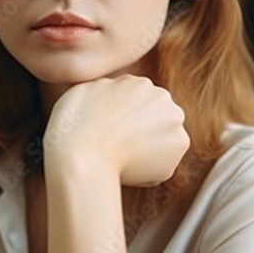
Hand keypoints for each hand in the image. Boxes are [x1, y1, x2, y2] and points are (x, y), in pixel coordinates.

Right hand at [42, 75, 189, 187]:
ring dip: (148, 149)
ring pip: (162, 140)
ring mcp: (174, 122)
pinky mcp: (178, 148)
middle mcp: (163, 98)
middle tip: (118, 146)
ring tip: (122, 158)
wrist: (81, 154)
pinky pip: (164, 162)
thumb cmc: (75, 125)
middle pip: (156, 118)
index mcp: (140, 83)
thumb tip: (114, 94)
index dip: (124, 122)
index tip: (112, 133)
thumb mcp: (86, 91)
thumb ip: (108, 90)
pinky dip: (151, 169)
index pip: (139, 104)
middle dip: (142, 132)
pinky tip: (129, 168)